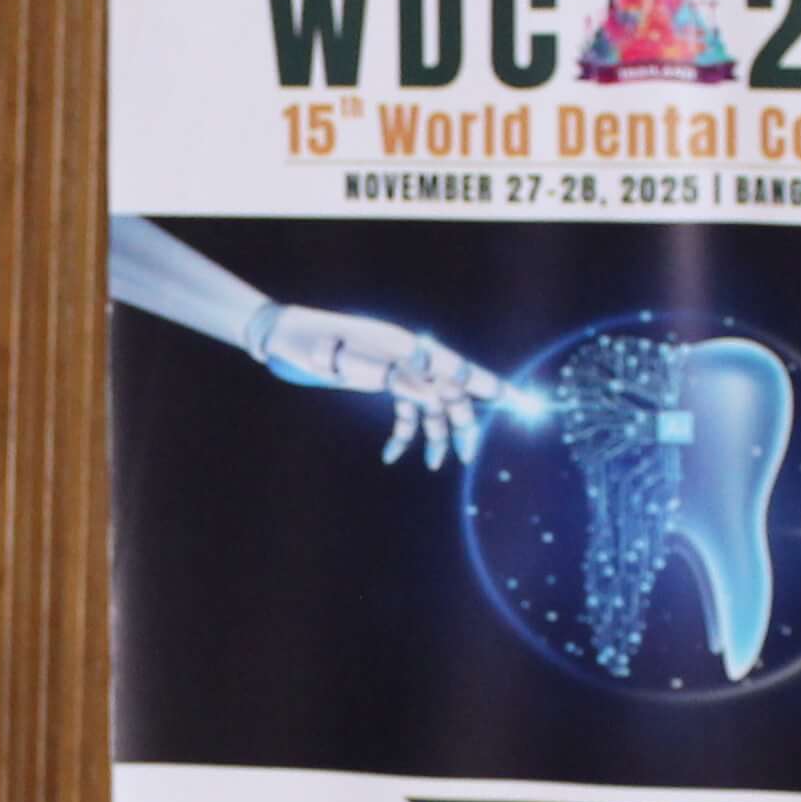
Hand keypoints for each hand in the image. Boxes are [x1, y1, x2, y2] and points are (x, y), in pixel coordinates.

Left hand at [250, 308, 508, 464]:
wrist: (286, 336)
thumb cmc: (315, 344)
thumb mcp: (349, 361)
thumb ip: (392, 376)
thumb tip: (431, 393)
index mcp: (407, 346)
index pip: (456, 367)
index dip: (486, 384)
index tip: (514, 400)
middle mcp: (408, 356)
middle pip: (449, 391)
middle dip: (462, 423)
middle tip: (466, 457)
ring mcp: (397, 368)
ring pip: (431, 404)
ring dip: (435, 433)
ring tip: (434, 465)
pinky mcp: (382, 380)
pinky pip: (405, 409)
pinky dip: (403, 433)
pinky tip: (391, 456)